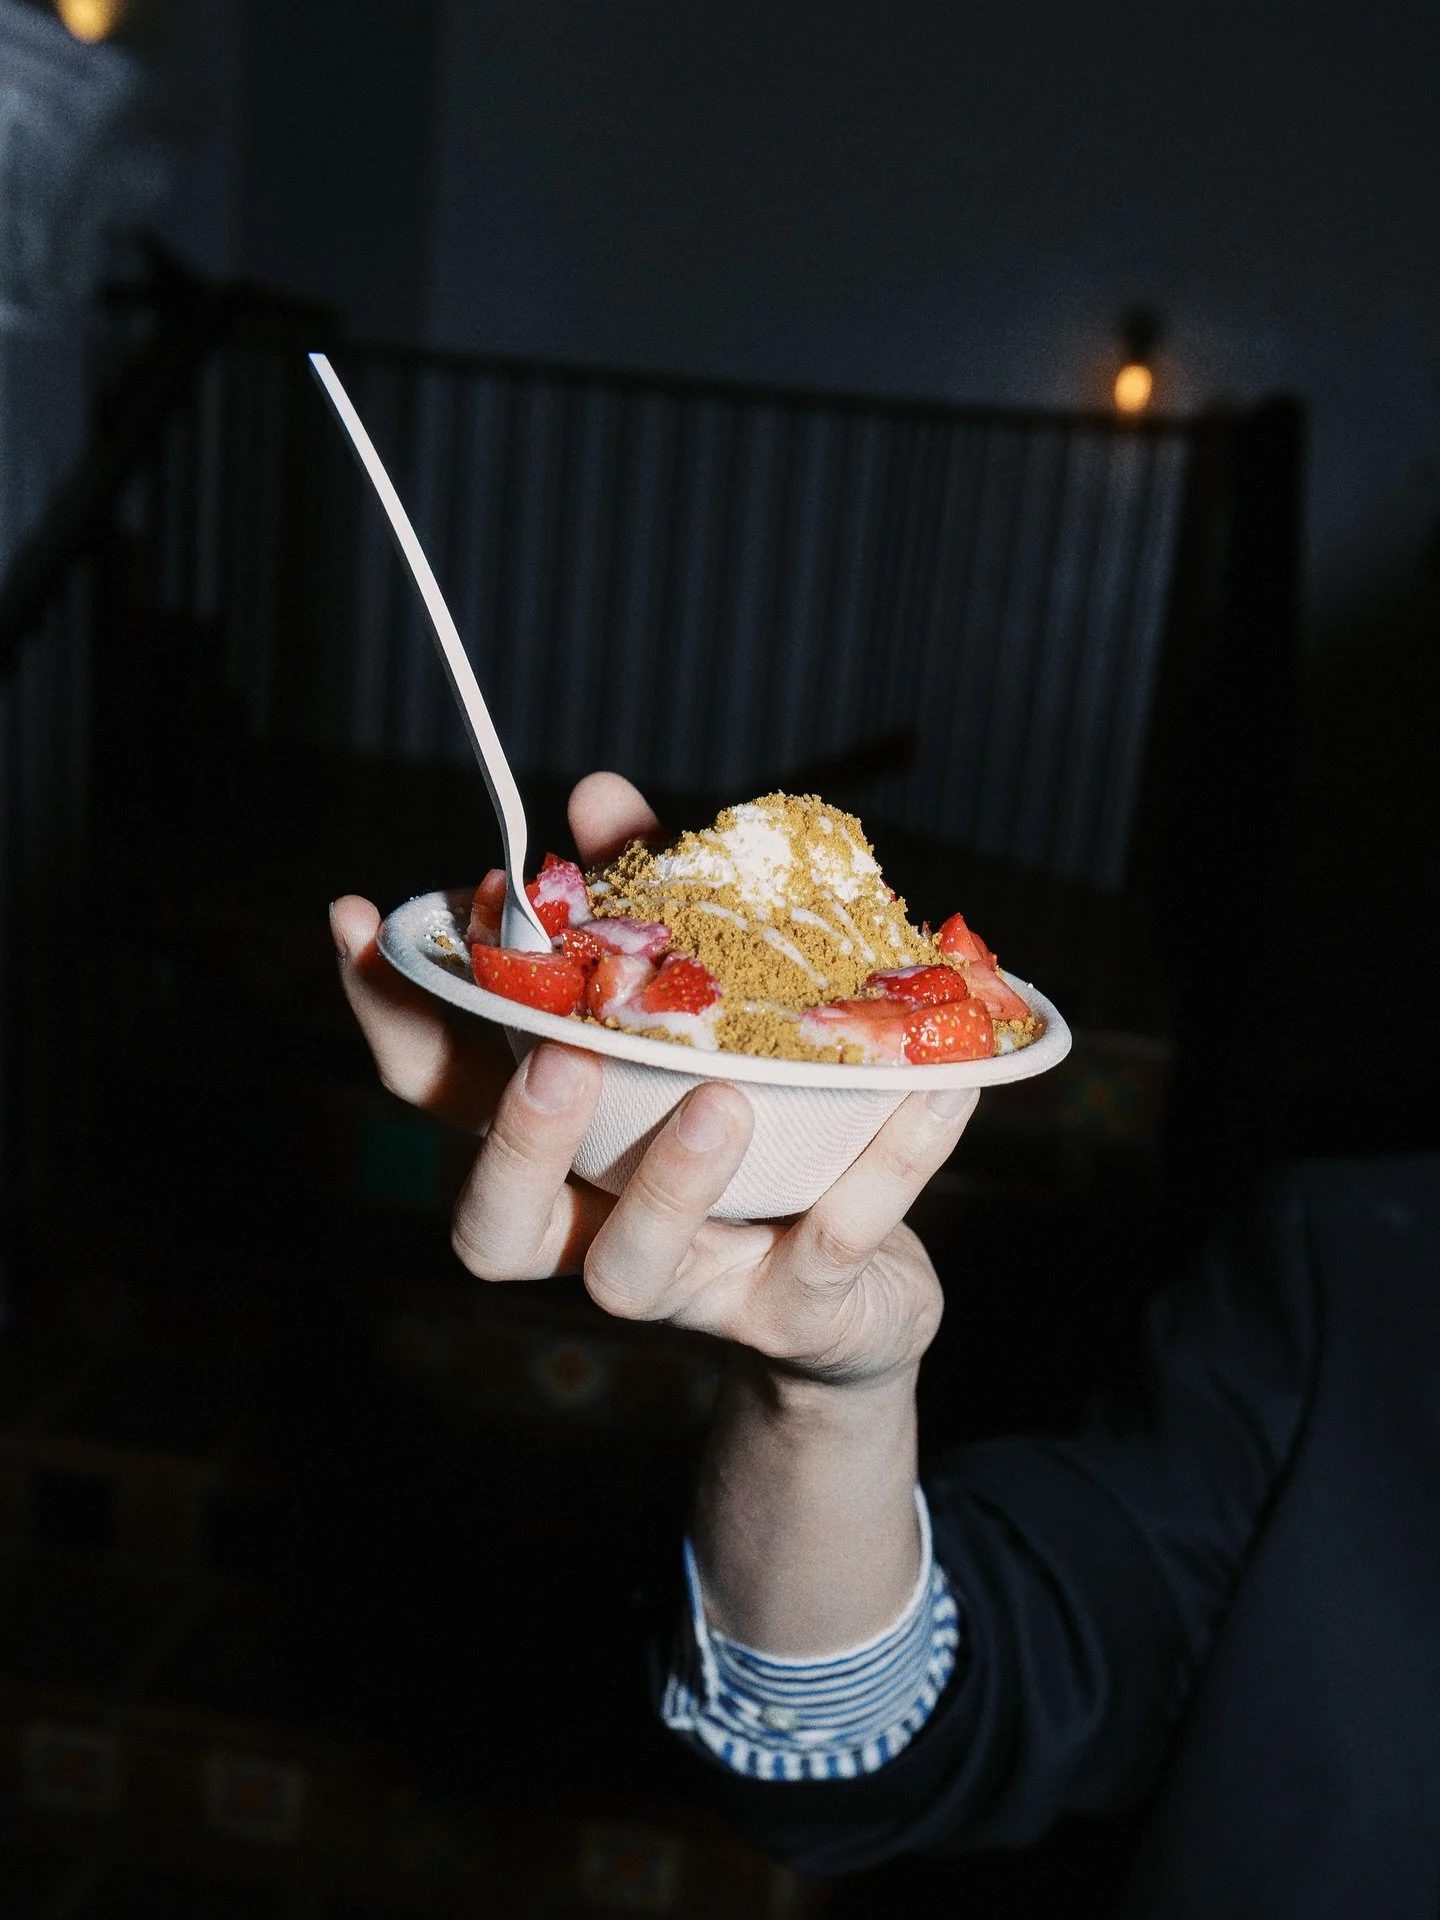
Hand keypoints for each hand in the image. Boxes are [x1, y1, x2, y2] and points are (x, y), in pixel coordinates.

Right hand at [331, 773, 976, 1387]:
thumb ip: (642, 906)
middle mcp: (592, 1230)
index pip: (434, 1094)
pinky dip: (889, 1161)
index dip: (387, 1015)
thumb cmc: (755, 1129)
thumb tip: (594, 792)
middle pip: (495, 1226)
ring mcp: (695, 1285)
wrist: (854, 1300)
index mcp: (556, 1150)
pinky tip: (936, 1082)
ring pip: (634, 1268)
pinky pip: (840, 1238)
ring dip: (669, 1182)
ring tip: (722, 1097)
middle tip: (562, 1054)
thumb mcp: (700, 1012)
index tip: (360, 914)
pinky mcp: (799, 1308)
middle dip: (512, 1140)